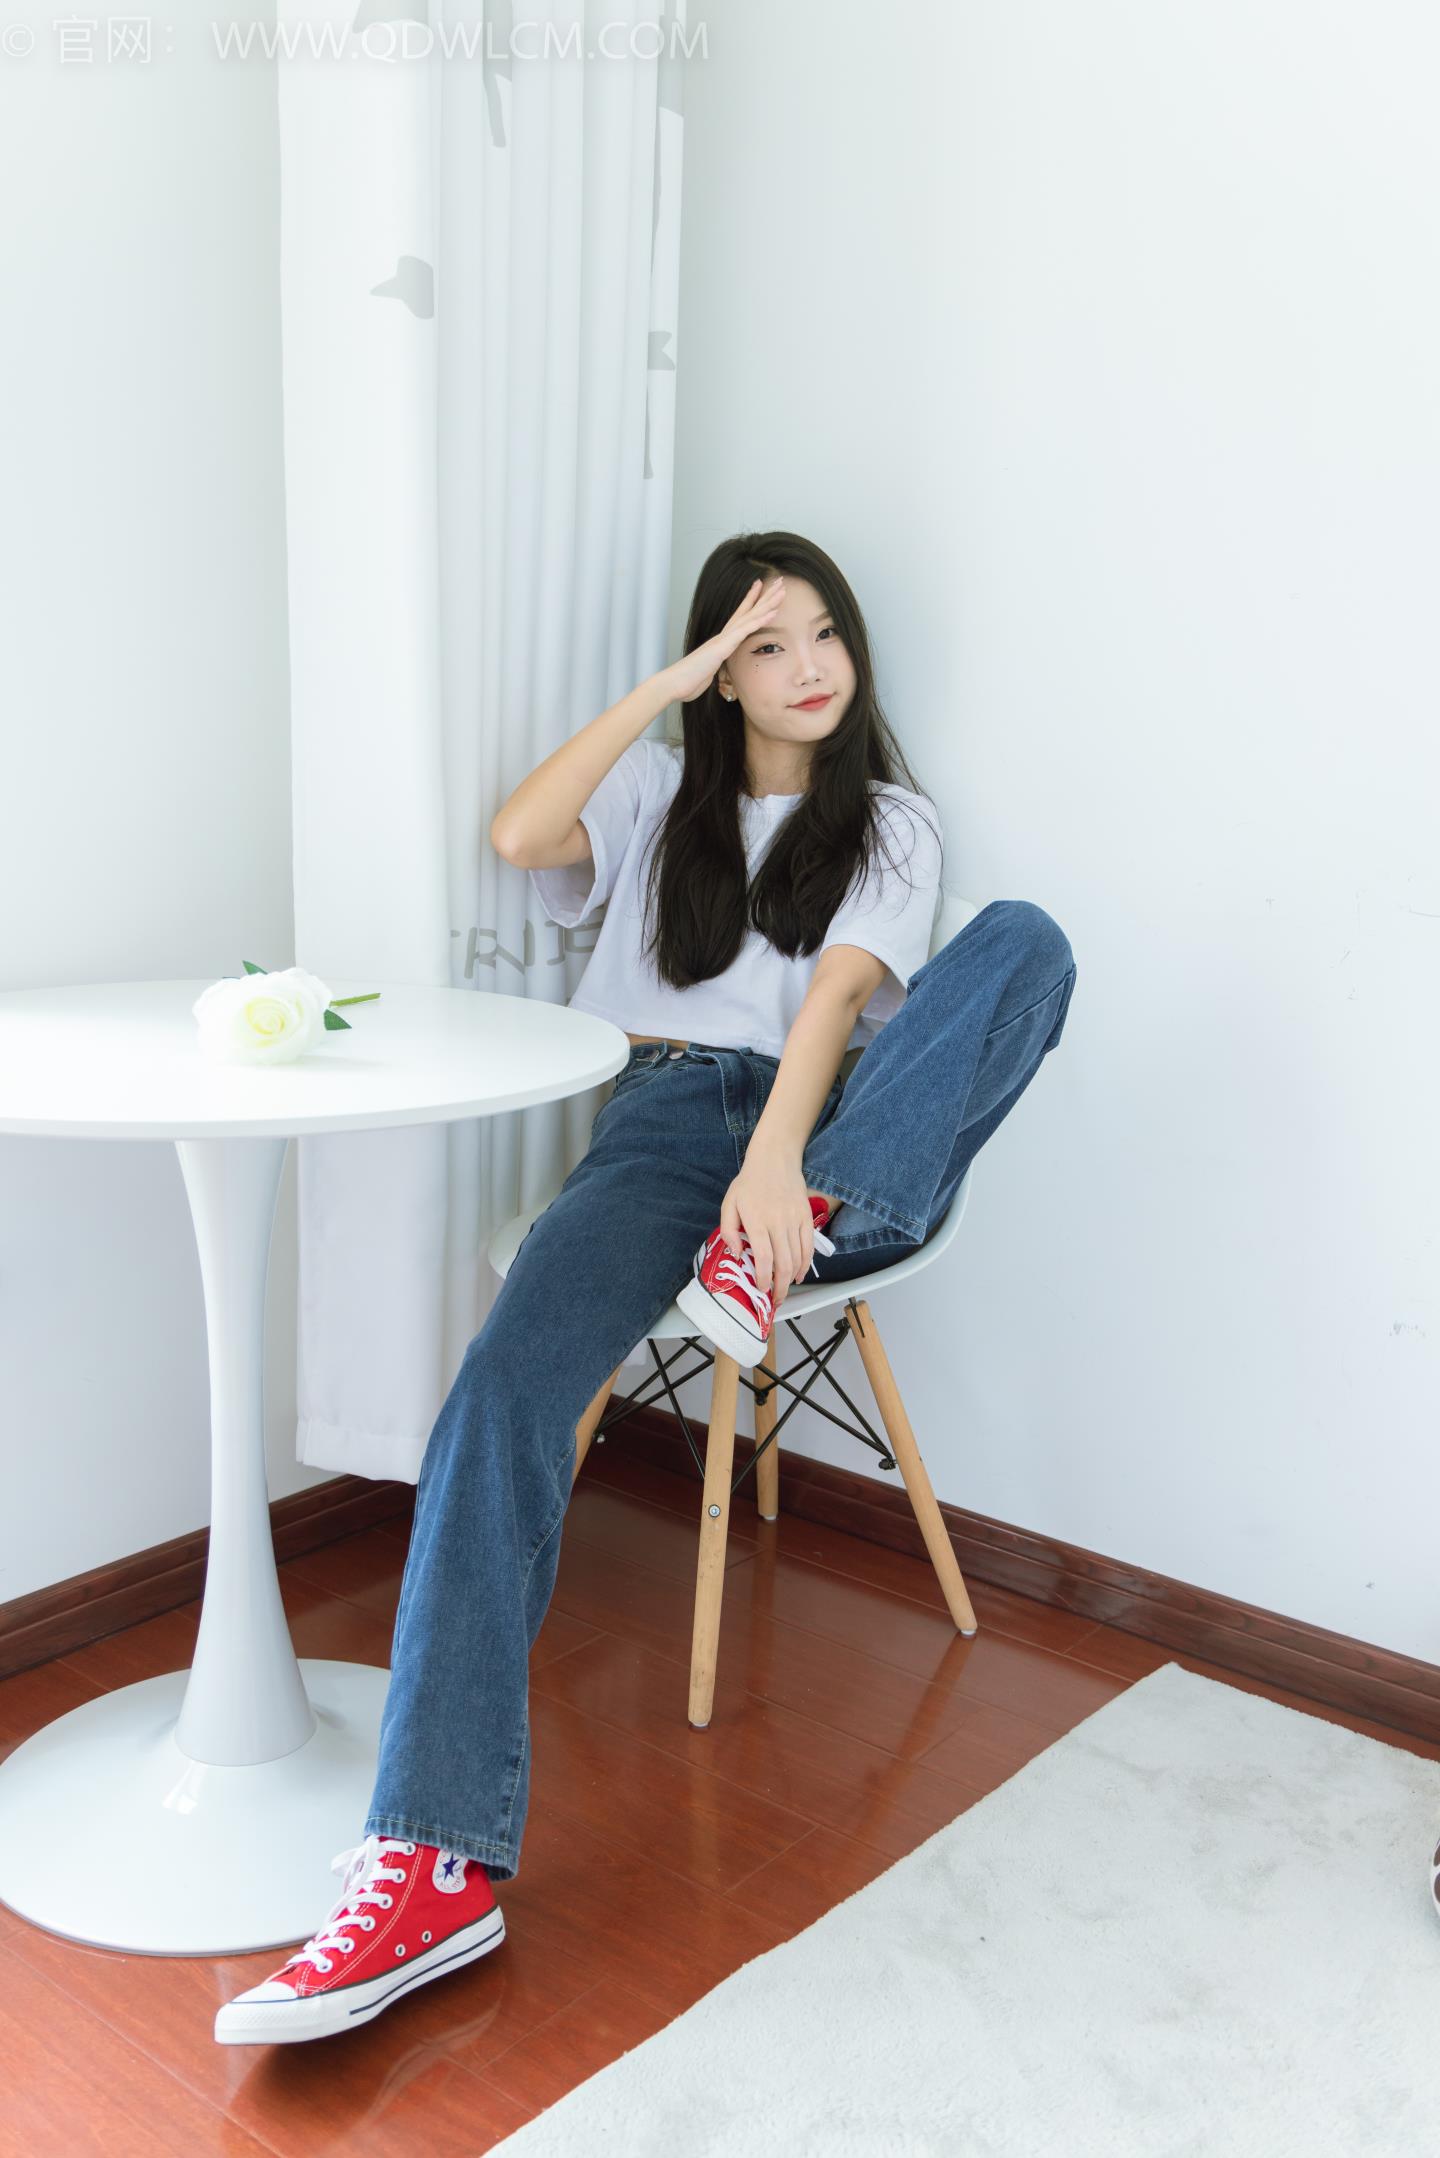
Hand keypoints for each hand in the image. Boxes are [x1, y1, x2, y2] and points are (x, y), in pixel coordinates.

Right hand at [667, 576, 785, 704]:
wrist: (673, 684)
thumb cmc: (688, 680)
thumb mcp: (707, 673)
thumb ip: (714, 667)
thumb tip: (715, 669)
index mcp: (720, 642)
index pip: (740, 617)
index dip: (751, 602)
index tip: (761, 587)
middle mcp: (722, 636)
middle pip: (748, 611)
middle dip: (764, 596)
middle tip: (779, 581)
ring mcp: (722, 640)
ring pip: (749, 616)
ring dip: (767, 603)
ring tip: (782, 589)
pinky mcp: (722, 647)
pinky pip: (744, 631)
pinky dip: (759, 620)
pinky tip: (772, 611)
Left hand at [719, 1143, 816, 1311]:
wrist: (775, 1160)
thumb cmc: (749, 1183)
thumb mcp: (729, 1204)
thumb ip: (728, 1231)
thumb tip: (737, 1254)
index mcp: (757, 1221)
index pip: (764, 1258)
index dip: (764, 1279)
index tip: (761, 1290)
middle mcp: (778, 1223)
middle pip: (784, 1263)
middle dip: (780, 1287)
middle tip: (775, 1299)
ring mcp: (795, 1220)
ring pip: (798, 1258)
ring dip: (793, 1278)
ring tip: (785, 1289)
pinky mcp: (807, 1218)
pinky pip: (808, 1246)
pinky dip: (806, 1264)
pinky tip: (800, 1274)